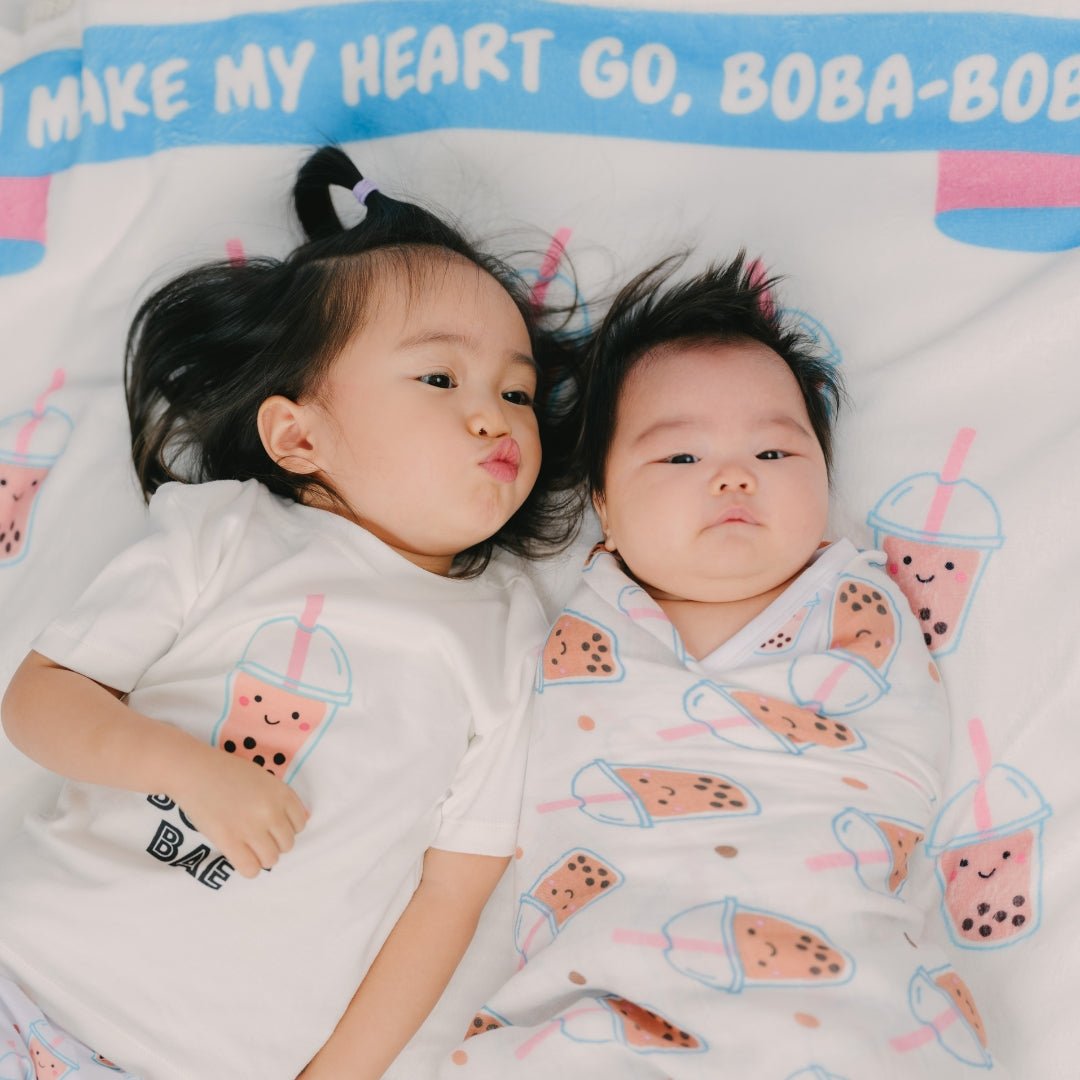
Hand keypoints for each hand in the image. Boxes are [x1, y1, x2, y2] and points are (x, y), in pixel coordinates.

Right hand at [170, 745, 308, 877]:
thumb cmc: (227, 772)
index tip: (273, 826)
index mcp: (281, 793)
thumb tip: (298, 822)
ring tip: (248, 847)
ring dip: (262, 856)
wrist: (195, 771)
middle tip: (257, 836)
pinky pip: (251, 869)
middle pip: (287, 844)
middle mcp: (271, 812)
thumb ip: (281, 799)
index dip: (286, 828)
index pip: (300, 824)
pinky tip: (240, 856)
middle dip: (274, 843)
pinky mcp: (230, 841)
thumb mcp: (264, 778)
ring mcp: (251, 828)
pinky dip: (248, 867)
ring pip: (271, 859)